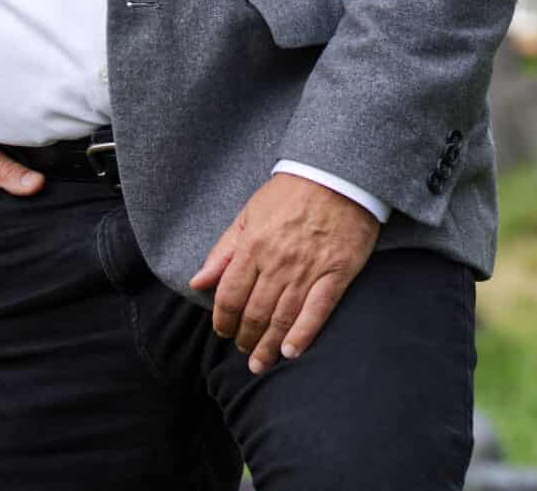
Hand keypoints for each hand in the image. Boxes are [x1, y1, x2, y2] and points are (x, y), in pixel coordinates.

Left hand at [189, 173, 380, 373]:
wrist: (338, 174)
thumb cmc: (291, 192)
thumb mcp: (249, 213)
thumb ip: (224, 251)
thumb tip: (199, 282)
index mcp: (253, 245)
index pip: (229, 295)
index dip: (223, 319)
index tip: (223, 331)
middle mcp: (278, 261)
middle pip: (254, 312)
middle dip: (245, 337)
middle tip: (243, 348)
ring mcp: (308, 269)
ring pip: (282, 318)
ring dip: (268, 345)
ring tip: (260, 362)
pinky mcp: (336, 273)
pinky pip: (317, 311)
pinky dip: (302, 335)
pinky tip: (291, 352)